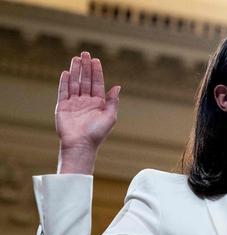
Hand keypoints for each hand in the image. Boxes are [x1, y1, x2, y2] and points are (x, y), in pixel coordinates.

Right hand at [55, 51, 120, 172]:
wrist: (81, 144)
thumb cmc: (97, 133)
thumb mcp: (110, 116)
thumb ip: (113, 101)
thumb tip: (118, 87)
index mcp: (98, 103)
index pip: (97, 83)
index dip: (96, 72)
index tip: (96, 60)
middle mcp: (86, 102)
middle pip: (85, 80)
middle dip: (85, 67)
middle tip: (85, 53)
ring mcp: (74, 104)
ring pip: (74, 83)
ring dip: (75, 71)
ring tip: (76, 58)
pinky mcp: (63, 107)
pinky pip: (63, 92)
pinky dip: (65, 82)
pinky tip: (66, 72)